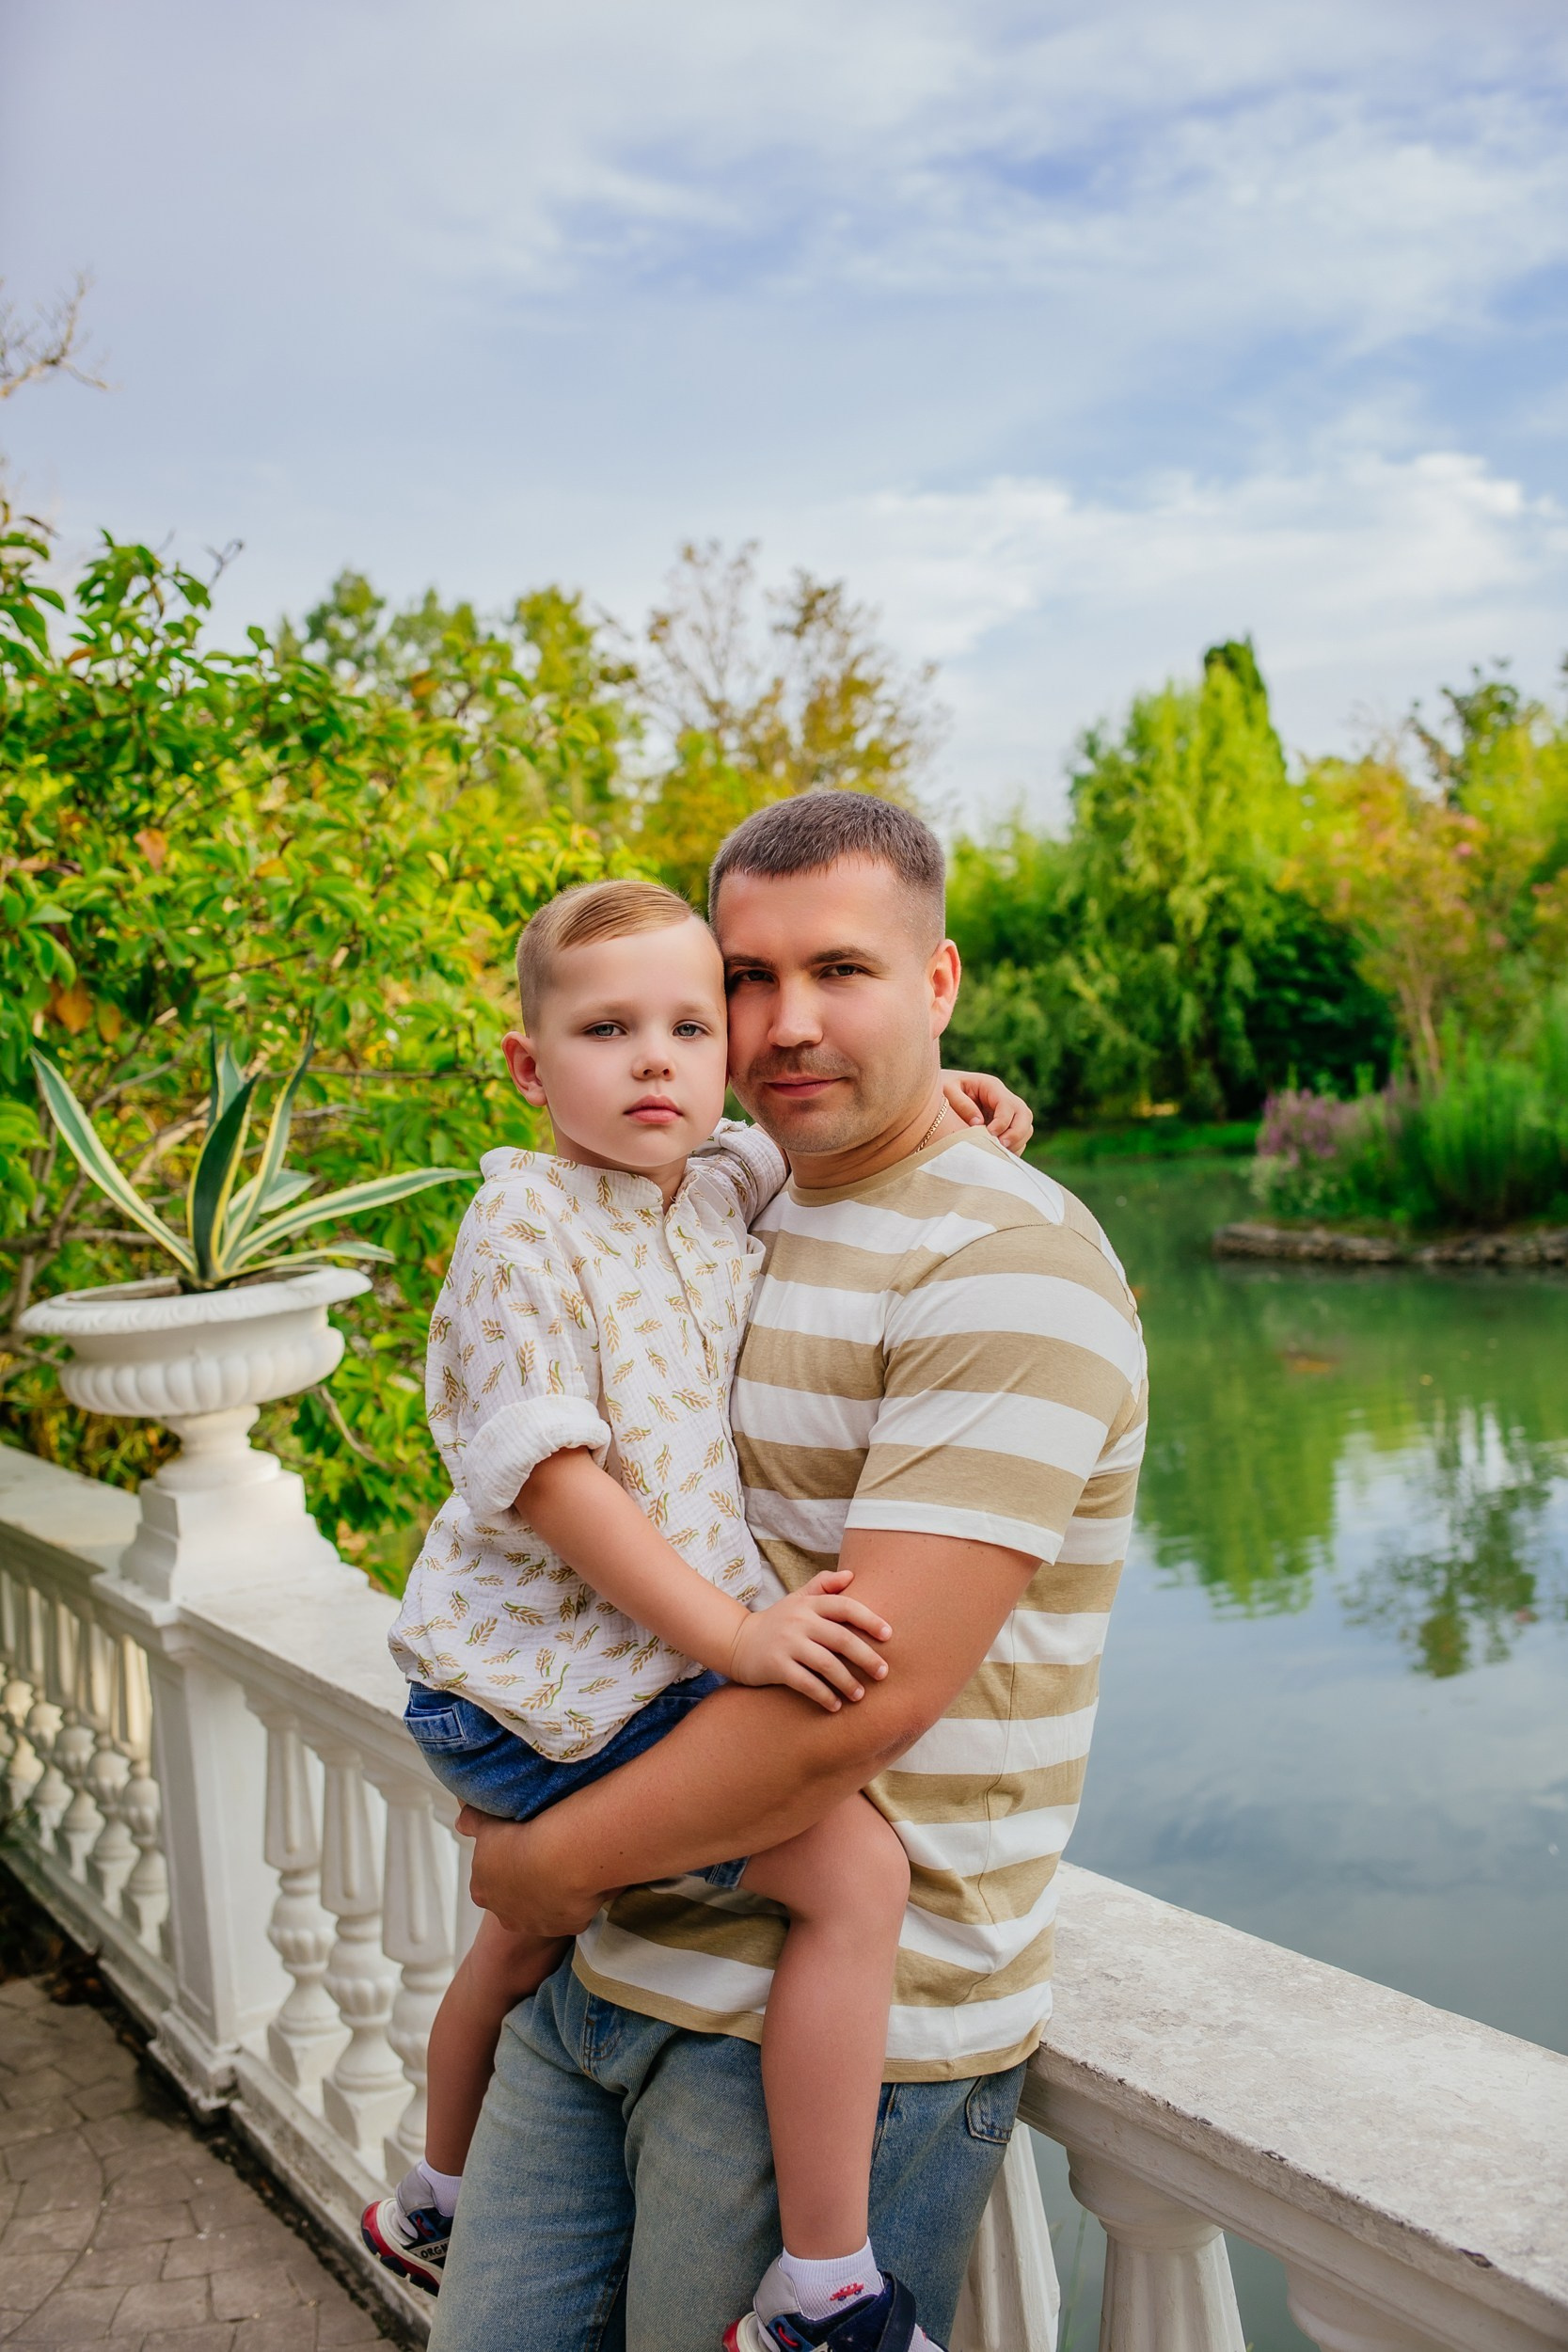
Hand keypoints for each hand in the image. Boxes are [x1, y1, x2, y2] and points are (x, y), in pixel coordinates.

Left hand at [457, 1805, 612, 1937]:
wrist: (559, 1858)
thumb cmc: (521, 1840)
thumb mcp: (487, 1825)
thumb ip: (471, 1822)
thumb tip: (462, 1821)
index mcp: (482, 1892)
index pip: (488, 1882)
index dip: (503, 1865)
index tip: (518, 1849)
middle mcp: (505, 1915)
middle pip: (513, 1901)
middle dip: (525, 1884)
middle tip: (541, 1859)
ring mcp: (536, 1925)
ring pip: (542, 1911)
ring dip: (550, 1895)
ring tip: (562, 1867)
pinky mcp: (564, 1928)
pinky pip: (569, 1914)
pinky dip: (572, 1901)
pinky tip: (577, 1879)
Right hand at [726, 1568, 892, 1712]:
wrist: (737, 1641)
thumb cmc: (777, 1620)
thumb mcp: (797, 1598)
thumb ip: (823, 1586)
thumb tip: (851, 1574)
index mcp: (809, 1604)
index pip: (845, 1607)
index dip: (869, 1619)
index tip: (888, 1635)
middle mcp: (799, 1621)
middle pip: (841, 1638)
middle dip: (866, 1657)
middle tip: (883, 1673)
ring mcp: (787, 1644)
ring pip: (826, 1664)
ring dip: (847, 1682)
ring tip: (860, 1695)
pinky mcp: (776, 1666)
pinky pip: (806, 1683)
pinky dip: (824, 1695)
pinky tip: (835, 1705)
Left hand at [942, 1069, 1032, 1153]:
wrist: (937, 1092)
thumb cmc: (941, 1089)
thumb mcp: (947, 1091)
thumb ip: (962, 1104)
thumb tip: (978, 1124)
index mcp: (991, 1086)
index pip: (1008, 1105)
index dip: (1002, 1122)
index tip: (989, 1135)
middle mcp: (1003, 1098)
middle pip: (1025, 1115)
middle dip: (1016, 1133)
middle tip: (1000, 1147)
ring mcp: (1007, 1113)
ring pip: (1026, 1127)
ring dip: (1016, 1142)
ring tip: (998, 1152)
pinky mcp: (1005, 1126)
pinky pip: (1019, 1139)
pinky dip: (1013, 1148)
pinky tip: (997, 1154)